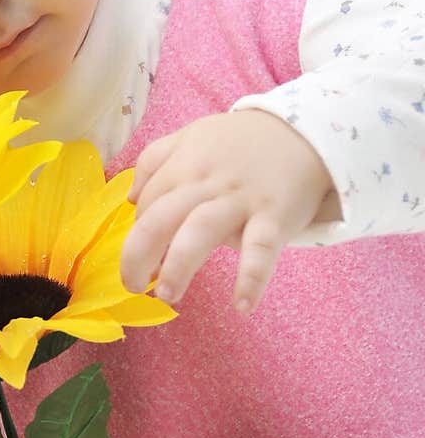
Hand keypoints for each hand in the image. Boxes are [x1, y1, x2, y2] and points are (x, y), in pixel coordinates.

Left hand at [121, 109, 340, 313]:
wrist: (307, 131)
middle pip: (160, 217)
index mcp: (183, 165)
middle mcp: (206, 182)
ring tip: (167, 296)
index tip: (141, 261)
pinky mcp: (275, 216)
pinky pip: (260, 249)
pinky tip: (242, 306)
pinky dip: (251, 277)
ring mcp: (240, 199)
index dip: (137, 237)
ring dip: (178, 265)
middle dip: (138, 255)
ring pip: (200, 230)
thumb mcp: (192, 136)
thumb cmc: (242, 143)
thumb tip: (129, 199)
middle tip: (134, 286)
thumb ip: (155, 160)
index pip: (147, 206)